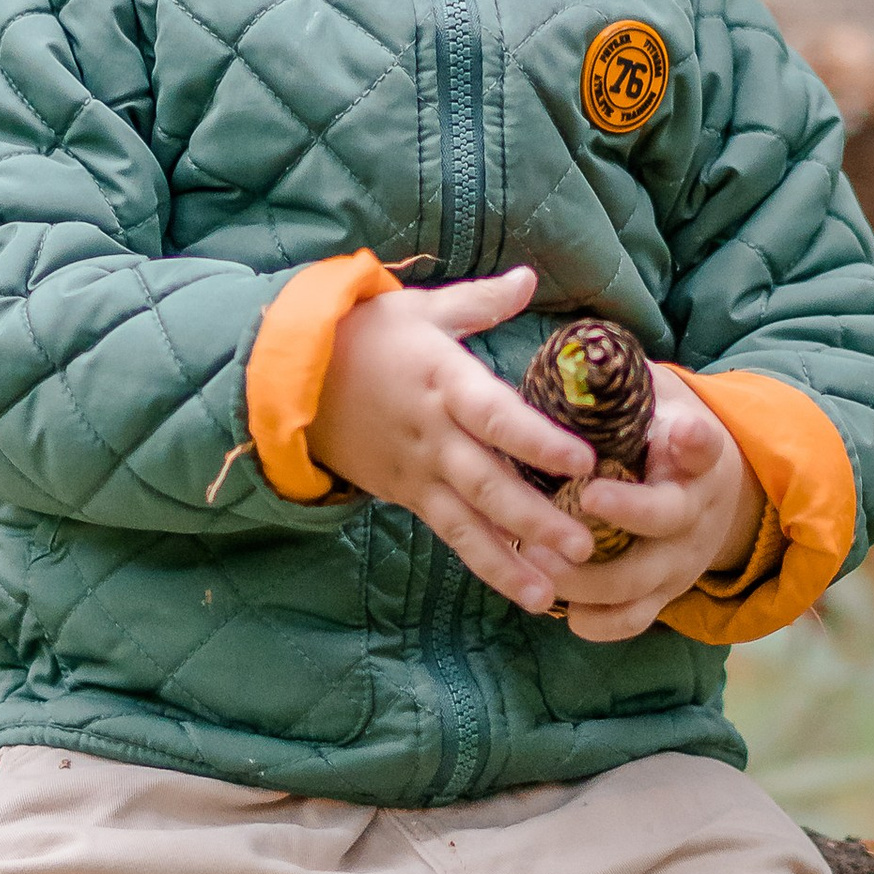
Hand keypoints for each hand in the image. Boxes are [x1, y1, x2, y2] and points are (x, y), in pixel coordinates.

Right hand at [311, 264, 600, 617]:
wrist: (290, 376)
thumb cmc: (364, 335)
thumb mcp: (420, 310)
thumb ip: (480, 302)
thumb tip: (529, 277)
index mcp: (442, 382)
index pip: (494, 416)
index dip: (537, 440)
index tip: (582, 460)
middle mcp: (432, 435)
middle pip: (486, 483)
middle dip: (533, 519)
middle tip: (581, 547)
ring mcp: (417, 472)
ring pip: (466, 524)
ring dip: (508, 561)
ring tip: (550, 596)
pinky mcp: (405, 494)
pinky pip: (449, 533)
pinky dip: (483, 562)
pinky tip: (520, 587)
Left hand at [551, 371, 760, 642]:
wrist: (708, 493)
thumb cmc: (660, 432)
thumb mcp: (657, 396)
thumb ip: (622, 382)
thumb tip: (572, 356)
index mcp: (697, 452)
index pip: (704, 443)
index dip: (693, 440)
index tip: (677, 430)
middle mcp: (695, 508)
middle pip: (667, 517)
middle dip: (625, 512)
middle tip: (578, 498)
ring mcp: (679, 558)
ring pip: (640, 579)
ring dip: (589, 576)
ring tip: (536, 560)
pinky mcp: (662, 594)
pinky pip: (634, 618)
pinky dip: (599, 620)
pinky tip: (558, 608)